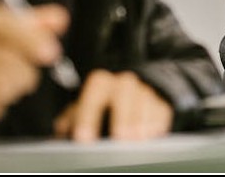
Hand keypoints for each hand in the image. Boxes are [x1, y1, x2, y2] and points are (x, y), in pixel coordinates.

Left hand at [53, 70, 172, 141]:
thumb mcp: (84, 111)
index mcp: (102, 82)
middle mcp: (125, 83)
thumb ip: (74, 118)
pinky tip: (152, 136)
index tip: (83, 137)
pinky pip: (162, 110)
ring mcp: (146, 91)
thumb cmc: (101, 110)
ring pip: (146, 98)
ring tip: (137, 141)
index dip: (89, 112)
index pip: (97, 86)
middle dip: (123, 114)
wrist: (130, 99)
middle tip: (120, 138)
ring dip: (142, 120)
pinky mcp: (162, 104)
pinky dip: (157, 123)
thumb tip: (62, 130)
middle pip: (125, 88)